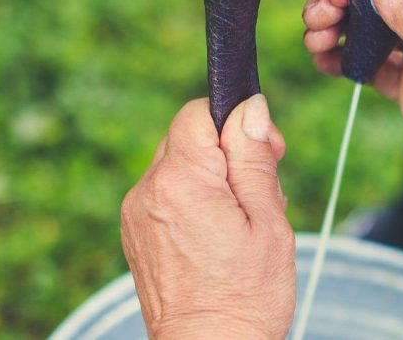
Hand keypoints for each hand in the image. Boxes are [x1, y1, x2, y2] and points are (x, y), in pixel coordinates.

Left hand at [120, 96, 294, 338]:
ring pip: (179, 164)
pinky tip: (218, 232)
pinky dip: (194, 199)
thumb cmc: (246, 296)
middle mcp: (148, 191)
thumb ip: (253, 158)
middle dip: (228, 150)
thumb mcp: (267, 220)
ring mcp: (136, 213)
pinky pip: (167, 193)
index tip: (265, 150)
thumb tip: (250, 107)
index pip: (198, 112)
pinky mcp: (135, 233)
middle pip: (188, 136)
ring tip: (241, 219)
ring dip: (212, 176)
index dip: (236, 120)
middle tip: (262, 189)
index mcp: (181, 181)